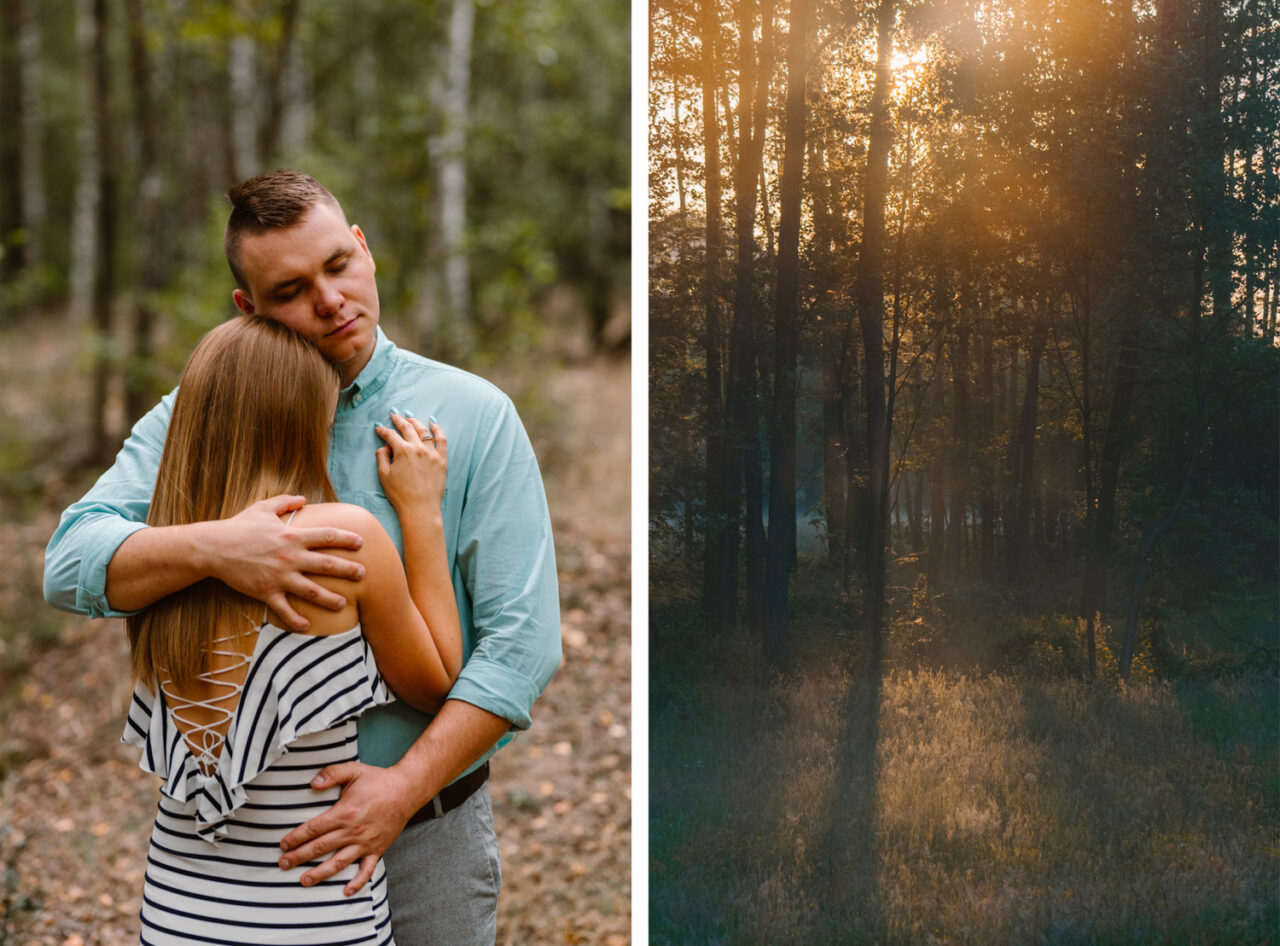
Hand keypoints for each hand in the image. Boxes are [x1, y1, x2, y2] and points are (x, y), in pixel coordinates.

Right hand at [204, 495, 364, 630]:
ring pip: (311, 591)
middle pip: (326, 564)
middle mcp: (290, 557)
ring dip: (330, 599)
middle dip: (348, 570)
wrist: (213, 548)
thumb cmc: (239, 526)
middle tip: (363, 574)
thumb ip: (285, 502)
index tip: (361, 543)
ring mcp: (279, 576)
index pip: (326, 537)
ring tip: (344, 604)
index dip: (346, 539)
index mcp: (292, 536)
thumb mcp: (263, 508)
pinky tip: (308, 627)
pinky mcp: (265, 591)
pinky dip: (296, 620)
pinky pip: (284, 609)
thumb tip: (304, 498)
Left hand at [278, 761, 421, 895]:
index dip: (296, 837)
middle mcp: (353, 831)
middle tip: (283, 864)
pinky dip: (357, 882)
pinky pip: (366, 870)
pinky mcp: (377, 849)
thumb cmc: (378, 780)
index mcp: (344, 812)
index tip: (283, 844)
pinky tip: (346, 891)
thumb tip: (312, 783)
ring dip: (319, 873)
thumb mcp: (354, 770)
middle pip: (320, 847)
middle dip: (299, 857)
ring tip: (303, 880)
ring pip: (338, 862)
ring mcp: (365, 843)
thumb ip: (332, 774)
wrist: (406, 790)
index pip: (314, 828)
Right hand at [375, 414, 447, 513]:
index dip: (383, 431)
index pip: (391, 435)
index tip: (379, 428)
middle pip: (407, 428)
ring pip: (423, 431)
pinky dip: (437, 430)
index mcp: (402, 451)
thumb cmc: (400, 494)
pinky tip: (433, 423)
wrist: (420, 508)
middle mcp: (418, 448)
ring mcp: (432, 453)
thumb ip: (381, 457)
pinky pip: (441, 440)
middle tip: (394, 415)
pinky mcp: (442, 460)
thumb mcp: (384, 475)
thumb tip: (385, 447)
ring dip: (415, 422)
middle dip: (399, 420)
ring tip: (410, 417)